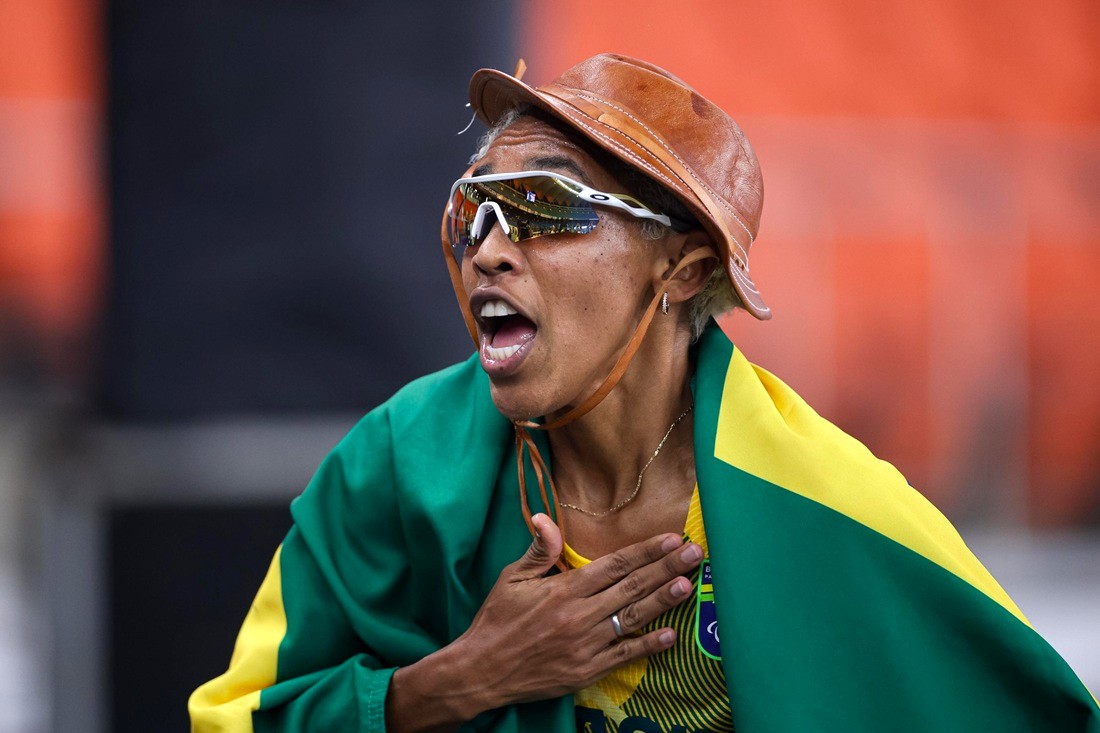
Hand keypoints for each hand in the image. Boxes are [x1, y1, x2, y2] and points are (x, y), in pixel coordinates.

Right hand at [455, 512, 702, 708]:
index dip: (645, 551)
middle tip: (695, 554)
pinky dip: (649, 644)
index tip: (671, 538)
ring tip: (689, 584)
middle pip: (632, 586)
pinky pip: (625, 654)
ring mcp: (587, 644)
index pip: (614, 564)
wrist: (482, 671)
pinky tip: (671, 634)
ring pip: (634, 617)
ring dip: (665, 600)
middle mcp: (580, 615)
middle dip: (666, 568)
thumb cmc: (497, 620)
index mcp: (564, 589)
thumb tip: (545, 517)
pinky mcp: (588, 670)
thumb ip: (539, 550)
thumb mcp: (512, 579)